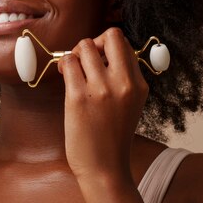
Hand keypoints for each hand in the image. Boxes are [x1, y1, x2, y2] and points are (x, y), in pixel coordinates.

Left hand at [58, 27, 147, 181]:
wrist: (104, 167)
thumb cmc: (111, 135)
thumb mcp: (130, 103)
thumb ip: (123, 77)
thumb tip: (101, 52)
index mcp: (139, 84)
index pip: (124, 43)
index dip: (106, 45)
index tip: (98, 59)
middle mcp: (123, 83)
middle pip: (110, 36)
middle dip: (93, 42)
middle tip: (85, 60)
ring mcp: (102, 89)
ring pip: (84, 46)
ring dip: (75, 55)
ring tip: (72, 71)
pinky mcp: (79, 97)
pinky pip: (68, 63)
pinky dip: (63, 65)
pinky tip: (64, 77)